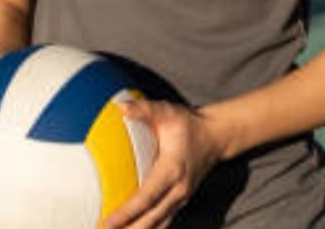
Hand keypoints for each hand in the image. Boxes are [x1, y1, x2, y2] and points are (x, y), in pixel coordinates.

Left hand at [100, 99, 224, 228]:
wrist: (216, 137)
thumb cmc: (188, 124)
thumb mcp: (167, 111)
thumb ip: (144, 109)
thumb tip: (120, 107)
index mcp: (172, 171)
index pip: (146, 198)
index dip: (127, 212)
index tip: (108, 222)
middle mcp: (178, 190)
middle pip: (151, 219)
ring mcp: (181, 198)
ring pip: (158, 224)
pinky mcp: (180, 201)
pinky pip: (163, 221)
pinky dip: (148, 228)